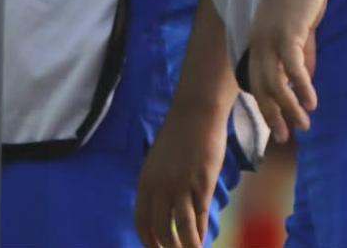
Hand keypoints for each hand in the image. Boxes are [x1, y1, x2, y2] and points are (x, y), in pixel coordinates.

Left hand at [134, 98, 227, 247]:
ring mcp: (181, 186)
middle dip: (169, 247)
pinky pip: (200, 214)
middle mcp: (160, 188)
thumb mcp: (158, 162)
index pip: (142, 222)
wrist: (197, 112)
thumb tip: (162, 208)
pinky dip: (201, 230)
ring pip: (182, 227)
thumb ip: (157, 185)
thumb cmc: (179, 135)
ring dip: (187, 245)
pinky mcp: (202, 182)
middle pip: (162, 229)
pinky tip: (204, 238)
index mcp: (145, 182)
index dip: (149, 240)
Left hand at [247, 0, 325, 141]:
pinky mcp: (287, 34)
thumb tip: (306, 73)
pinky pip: (293, 69)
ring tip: (302, 126)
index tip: (277, 123)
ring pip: (275, 84)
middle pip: (260, 89)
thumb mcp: (298, 25)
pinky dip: (302, 88)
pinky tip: (311, 102)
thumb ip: (301, 48)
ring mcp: (270, 39)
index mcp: (256, 40)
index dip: (265, 104)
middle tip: (285, 136)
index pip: (255, 80)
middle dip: (273, 115)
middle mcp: (257, 43)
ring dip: (289, 108)